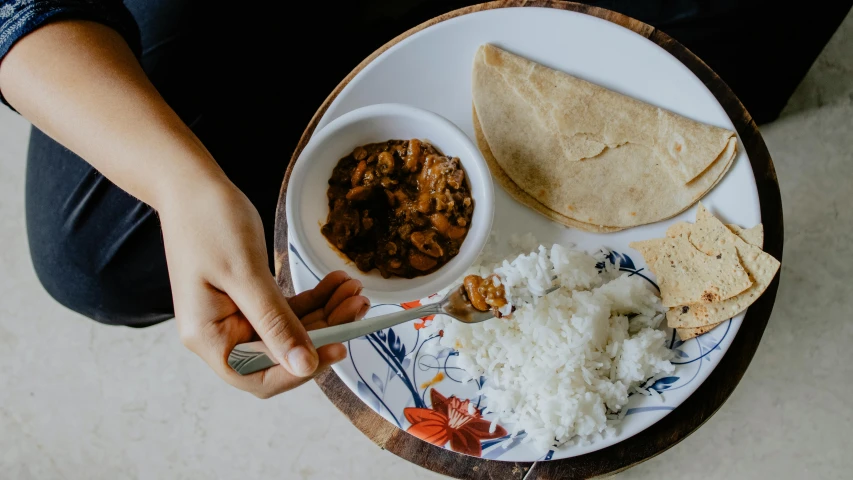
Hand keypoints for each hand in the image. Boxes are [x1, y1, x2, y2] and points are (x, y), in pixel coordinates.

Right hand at [159, 181, 369, 397]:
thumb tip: (304, 366)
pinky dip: (312, 297)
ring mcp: (234, 316)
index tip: (339, 348)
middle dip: (324, 332)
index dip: (301, 370)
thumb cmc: (208, 222)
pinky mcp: (247, 298)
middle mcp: (220, 335)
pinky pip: (286, 308)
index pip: (259, 377)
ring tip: (353, 289)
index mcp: (209, 338)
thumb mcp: (246, 275)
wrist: (189, 184)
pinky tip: (336, 282)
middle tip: (358, 305)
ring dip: (325, 311)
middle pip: (281, 353)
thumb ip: (276, 323)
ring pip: (289, 329)